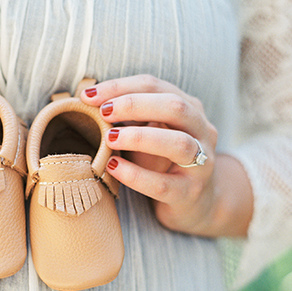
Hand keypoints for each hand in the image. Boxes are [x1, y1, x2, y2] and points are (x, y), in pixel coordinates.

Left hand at [80, 74, 252, 236]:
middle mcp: (202, 131)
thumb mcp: (151, 133)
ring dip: (140, 137)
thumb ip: (131, 117)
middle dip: (134, 105)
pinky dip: (135, 175)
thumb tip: (89, 100)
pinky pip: (163, 184)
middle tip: (103, 112)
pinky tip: (113, 167)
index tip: (89, 95)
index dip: (121, 87)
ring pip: (178, 143)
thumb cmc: (164, 162)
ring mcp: (202, 163)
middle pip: (174, 107)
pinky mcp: (190, 193)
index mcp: (190, 109)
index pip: (156, 86)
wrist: (197, 204)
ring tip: (109, 138)